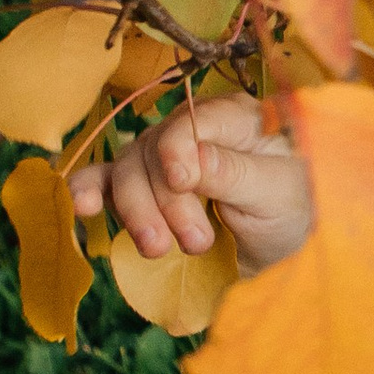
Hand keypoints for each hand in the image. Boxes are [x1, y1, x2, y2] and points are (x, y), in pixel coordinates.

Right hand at [71, 92, 315, 275]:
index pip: (193, 122)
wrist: (282, 255)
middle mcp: (192, 132)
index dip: (179, 150)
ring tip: (160, 249)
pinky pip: (104, 184)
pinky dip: (88, 193)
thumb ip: (235, 174)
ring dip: (137, 213)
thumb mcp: (278, 194)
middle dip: (166, 201)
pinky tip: (80, 206)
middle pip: (153, 153)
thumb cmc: (294, 213)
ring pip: (126, 173)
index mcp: (234, 119)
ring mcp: (161, 161)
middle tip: (198, 242)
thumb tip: (189, 160)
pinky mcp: (143, 193)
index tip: (183, 183)